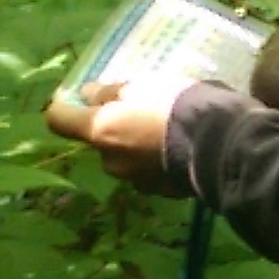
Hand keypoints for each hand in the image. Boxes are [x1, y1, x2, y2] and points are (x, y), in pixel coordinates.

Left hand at [45, 77, 181, 189]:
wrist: (220, 143)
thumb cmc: (175, 105)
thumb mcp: (141, 86)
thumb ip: (109, 93)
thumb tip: (86, 95)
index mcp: (100, 132)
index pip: (58, 120)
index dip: (64, 106)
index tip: (76, 96)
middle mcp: (109, 161)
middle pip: (99, 140)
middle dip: (114, 126)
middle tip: (140, 108)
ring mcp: (134, 181)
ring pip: (125, 156)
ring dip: (137, 143)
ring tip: (166, 127)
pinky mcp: (159, 192)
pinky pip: (149, 170)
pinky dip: (157, 159)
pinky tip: (179, 147)